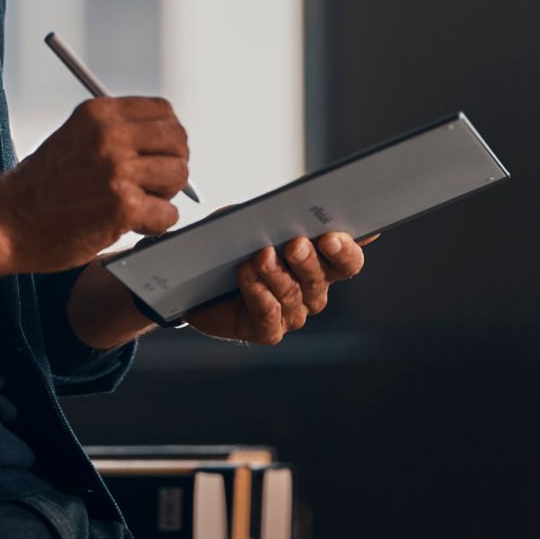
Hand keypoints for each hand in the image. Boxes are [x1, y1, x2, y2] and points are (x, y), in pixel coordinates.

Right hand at [0, 96, 190, 277]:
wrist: (5, 223)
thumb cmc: (39, 188)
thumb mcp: (73, 139)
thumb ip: (114, 134)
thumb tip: (164, 143)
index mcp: (98, 113)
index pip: (163, 112)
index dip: (167, 137)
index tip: (157, 154)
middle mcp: (109, 136)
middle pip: (177, 141)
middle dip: (171, 165)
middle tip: (151, 184)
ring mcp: (117, 170)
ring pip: (178, 176)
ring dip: (163, 196)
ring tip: (135, 204)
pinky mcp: (122, 207)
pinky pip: (169, 214)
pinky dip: (155, 225)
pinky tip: (129, 224)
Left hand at [185, 230, 370, 343]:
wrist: (193, 282)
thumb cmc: (227, 248)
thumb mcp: (242, 221)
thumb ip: (264, 214)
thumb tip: (279, 207)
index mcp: (318, 262)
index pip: (346, 259)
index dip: (345, 250)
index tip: (332, 236)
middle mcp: (311, 291)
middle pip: (323, 278)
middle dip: (309, 260)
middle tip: (295, 244)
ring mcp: (292, 314)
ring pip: (294, 295)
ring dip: (276, 274)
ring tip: (259, 256)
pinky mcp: (268, 331)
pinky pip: (270, 316)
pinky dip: (259, 294)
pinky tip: (247, 277)